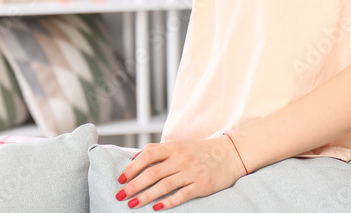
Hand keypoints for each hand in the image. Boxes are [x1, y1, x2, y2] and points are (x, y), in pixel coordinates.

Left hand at [113, 136, 246, 209]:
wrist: (230, 154)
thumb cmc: (200, 151)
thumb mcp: (179, 144)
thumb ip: (158, 150)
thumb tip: (136, 157)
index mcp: (173, 147)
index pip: (148, 155)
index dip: (132, 167)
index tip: (121, 179)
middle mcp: (181, 159)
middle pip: (153, 173)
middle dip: (134, 185)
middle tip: (120, 195)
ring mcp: (192, 172)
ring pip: (164, 185)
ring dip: (146, 196)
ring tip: (132, 204)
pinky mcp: (202, 185)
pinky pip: (182, 195)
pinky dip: (168, 201)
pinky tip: (156, 208)